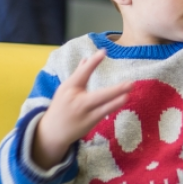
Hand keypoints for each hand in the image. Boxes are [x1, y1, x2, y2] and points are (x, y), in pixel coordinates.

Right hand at [33, 49, 131, 168]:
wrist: (51, 132)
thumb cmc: (61, 106)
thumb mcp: (65, 89)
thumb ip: (78, 75)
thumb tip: (86, 59)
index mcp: (68, 88)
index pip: (82, 73)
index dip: (93, 62)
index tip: (104, 51)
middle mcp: (77, 101)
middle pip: (98, 95)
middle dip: (115, 89)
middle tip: (130, 82)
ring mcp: (84, 113)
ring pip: (104, 105)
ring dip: (118, 98)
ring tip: (130, 90)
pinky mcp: (90, 122)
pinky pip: (104, 112)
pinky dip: (114, 105)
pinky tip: (124, 99)